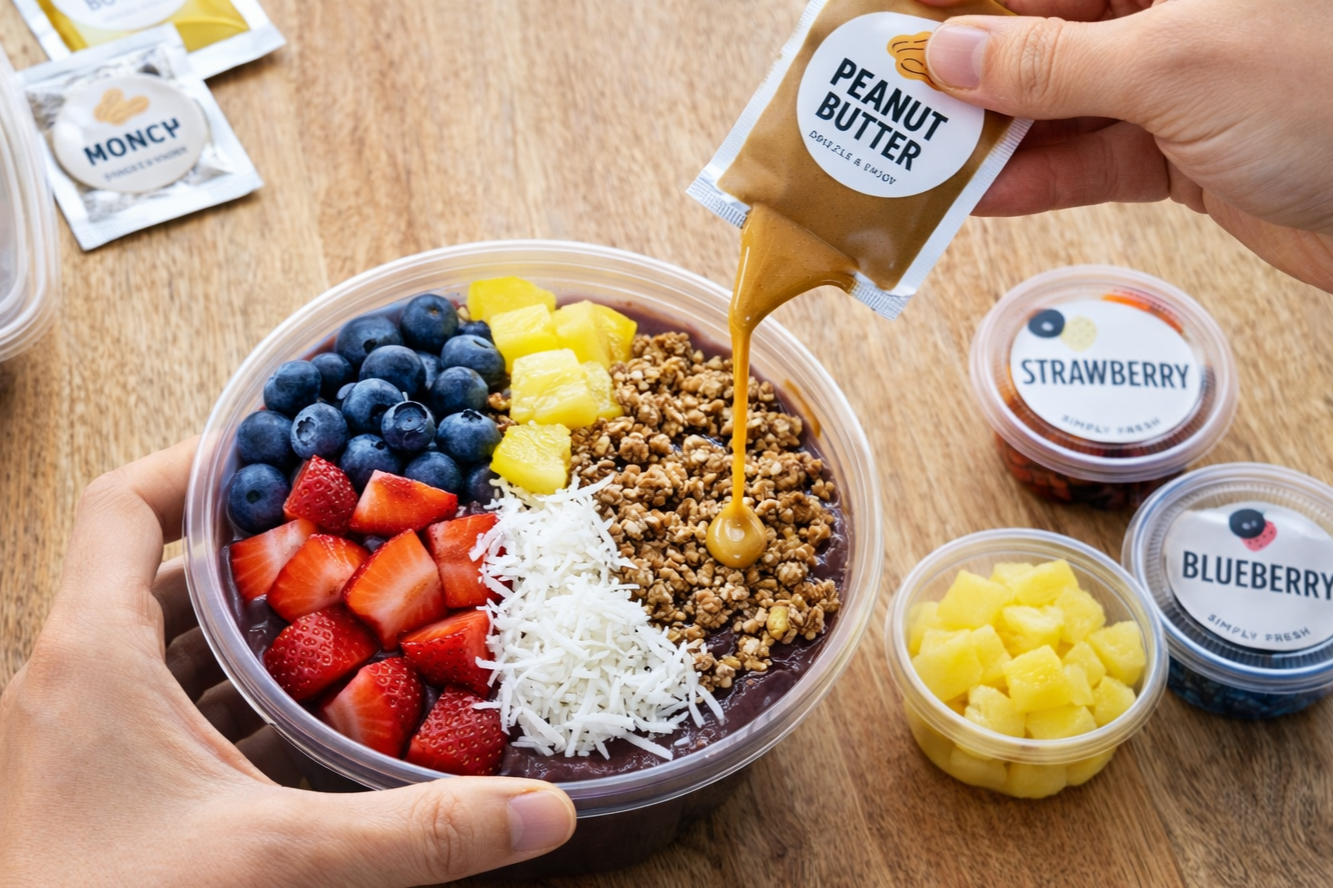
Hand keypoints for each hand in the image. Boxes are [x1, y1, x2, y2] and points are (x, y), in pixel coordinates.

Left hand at [0, 439, 574, 887]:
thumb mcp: (276, 860)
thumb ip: (415, 832)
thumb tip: (540, 812)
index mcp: (90, 661)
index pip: (124, 506)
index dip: (201, 465)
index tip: (288, 458)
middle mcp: (76, 686)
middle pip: (164, 574)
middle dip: (265, 558)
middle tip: (356, 546)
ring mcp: (87, 744)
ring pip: (175, 649)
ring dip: (260, 634)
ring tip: (355, 622)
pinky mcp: (111, 794)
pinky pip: (179, 713)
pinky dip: (246, 701)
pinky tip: (319, 727)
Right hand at [919, 0, 1332, 291]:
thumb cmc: (1326, 97)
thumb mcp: (1172, 66)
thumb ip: (1051, 61)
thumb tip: (949, 51)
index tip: (895, 20)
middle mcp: (1171, 10)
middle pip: (1043, 29)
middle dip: (965, 66)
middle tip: (887, 100)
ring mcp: (1178, 81)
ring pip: (1057, 100)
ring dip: (986, 133)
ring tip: (912, 157)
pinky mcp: (1183, 150)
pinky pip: (1089, 160)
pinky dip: (1035, 182)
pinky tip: (973, 198)